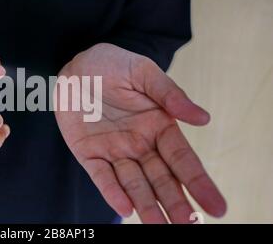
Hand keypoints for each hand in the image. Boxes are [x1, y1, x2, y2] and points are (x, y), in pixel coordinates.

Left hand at [55, 43, 225, 222]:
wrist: (76, 66)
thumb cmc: (113, 66)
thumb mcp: (144, 73)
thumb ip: (170, 94)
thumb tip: (204, 119)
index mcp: (158, 126)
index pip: (183, 159)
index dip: (199, 182)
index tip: (217, 206)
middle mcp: (139, 144)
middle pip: (161, 179)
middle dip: (176, 202)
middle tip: (189, 225)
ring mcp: (114, 151)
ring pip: (134, 184)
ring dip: (147, 206)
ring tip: (160, 227)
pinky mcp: (88, 153)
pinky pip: (101, 176)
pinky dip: (112, 191)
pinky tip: (124, 207)